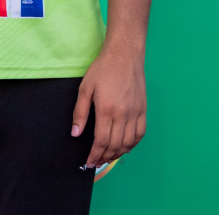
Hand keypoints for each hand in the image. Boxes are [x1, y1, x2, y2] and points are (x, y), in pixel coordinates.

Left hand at [73, 41, 146, 168]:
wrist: (124, 57)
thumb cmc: (102, 70)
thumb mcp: (85, 89)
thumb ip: (80, 113)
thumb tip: (75, 133)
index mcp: (107, 110)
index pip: (102, 140)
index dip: (95, 154)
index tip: (88, 161)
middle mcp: (124, 115)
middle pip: (116, 145)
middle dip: (105, 157)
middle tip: (96, 162)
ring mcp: (136, 113)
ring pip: (129, 142)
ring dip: (118, 153)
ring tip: (107, 158)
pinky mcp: (143, 111)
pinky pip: (140, 134)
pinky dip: (132, 144)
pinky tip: (124, 147)